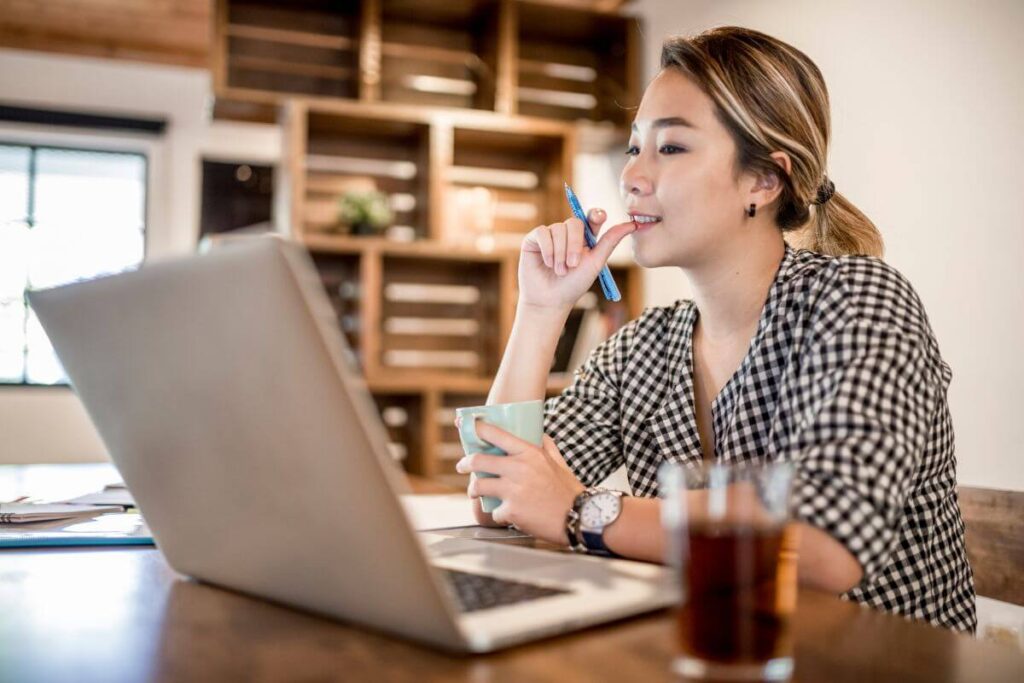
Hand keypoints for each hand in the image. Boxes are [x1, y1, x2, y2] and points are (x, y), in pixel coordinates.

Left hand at [456, 421, 584, 545]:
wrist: (580, 516)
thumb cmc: (569, 490)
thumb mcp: (559, 463)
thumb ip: (547, 446)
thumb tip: (540, 434)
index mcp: (529, 453)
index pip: (496, 435)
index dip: (478, 429)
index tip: (470, 428)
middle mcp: (518, 469)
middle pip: (478, 461)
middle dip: (465, 463)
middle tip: (462, 466)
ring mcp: (513, 490)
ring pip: (478, 486)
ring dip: (473, 490)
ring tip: (474, 493)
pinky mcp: (511, 511)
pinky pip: (494, 511)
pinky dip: (498, 513)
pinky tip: (507, 514)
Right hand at [518, 209, 635, 310]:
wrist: (550, 300)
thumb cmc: (574, 285)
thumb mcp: (595, 263)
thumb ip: (610, 241)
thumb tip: (633, 224)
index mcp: (585, 237)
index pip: (591, 217)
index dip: (595, 215)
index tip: (599, 218)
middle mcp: (567, 233)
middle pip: (574, 223)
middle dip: (574, 246)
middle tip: (572, 266)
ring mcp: (550, 234)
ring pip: (558, 229)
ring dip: (560, 253)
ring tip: (559, 270)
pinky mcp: (534, 239)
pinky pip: (542, 232)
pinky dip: (547, 249)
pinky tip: (547, 263)